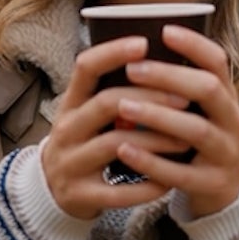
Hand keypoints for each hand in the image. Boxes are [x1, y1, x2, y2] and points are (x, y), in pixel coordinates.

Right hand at [42, 35, 194, 219]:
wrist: (52, 193)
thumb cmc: (84, 143)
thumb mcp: (87, 114)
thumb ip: (113, 91)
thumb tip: (160, 59)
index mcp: (70, 104)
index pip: (85, 67)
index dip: (113, 53)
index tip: (144, 43)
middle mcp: (66, 130)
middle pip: (107, 104)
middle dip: (150, 98)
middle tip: (185, 98)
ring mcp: (70, 164)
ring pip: (115, 145)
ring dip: (154, 140)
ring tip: (185, 140)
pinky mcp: (80, 195)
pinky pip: (117, 191)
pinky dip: (145, 185)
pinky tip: (168, 180)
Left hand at [107, 24, 238, 218]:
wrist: (227, 193)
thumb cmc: (201, 142)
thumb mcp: (201, 111)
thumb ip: (180, 87)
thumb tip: (136, 51)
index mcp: (227, 98)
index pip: (218, 62)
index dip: (194, 45)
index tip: (164, 31)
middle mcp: (233, 121)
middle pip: (209, 90)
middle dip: (170, 76)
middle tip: (132, 69)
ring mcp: (226, 154)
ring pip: (196, 130)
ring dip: (158, 116)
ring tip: (123, 106)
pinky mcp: (212, 185)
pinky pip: (181, 173)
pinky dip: (151, 161)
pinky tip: (124, 149)